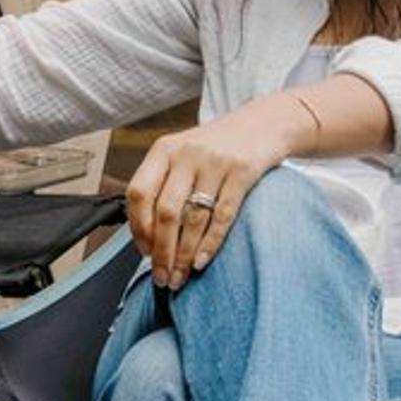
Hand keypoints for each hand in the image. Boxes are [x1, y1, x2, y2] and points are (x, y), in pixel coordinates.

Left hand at [124, 96, 312, 291]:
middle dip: (161, 251)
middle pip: (165, 211)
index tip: (143, 252)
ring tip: (180, 277)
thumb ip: (163, 182)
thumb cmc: (216, 146)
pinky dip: (210, 243)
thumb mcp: (183, 153)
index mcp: (163, 150)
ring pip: (192, 218)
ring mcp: (215, 163)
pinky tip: (201, 262)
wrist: (262, 123)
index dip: (137, 227)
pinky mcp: (242, 172)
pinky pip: (222, 216)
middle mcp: (186, 154)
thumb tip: (146, 235)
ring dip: (184, 254)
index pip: (138, 193)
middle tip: (162, 276)